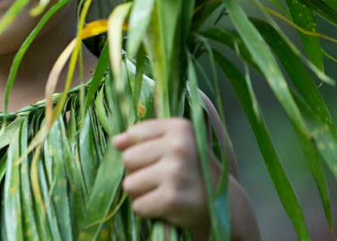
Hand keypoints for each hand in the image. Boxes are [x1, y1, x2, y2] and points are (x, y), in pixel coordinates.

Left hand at [113, 118, 213, 236]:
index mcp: (179, 127)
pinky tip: (167, 206)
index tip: (159, 158)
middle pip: (128, 159)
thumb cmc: (191, 170)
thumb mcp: (175, 144)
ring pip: (129, 184)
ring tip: (163, 192)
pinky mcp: (172, 199)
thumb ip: (144, 137)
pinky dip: (148, 211)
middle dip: (138, 173)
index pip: (134, 134)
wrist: (223, 206)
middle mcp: (179, 146)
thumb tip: (116, 142)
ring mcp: (176, 172)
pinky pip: (138, 206)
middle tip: (161, 179)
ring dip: (142, 194)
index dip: (140, 150)